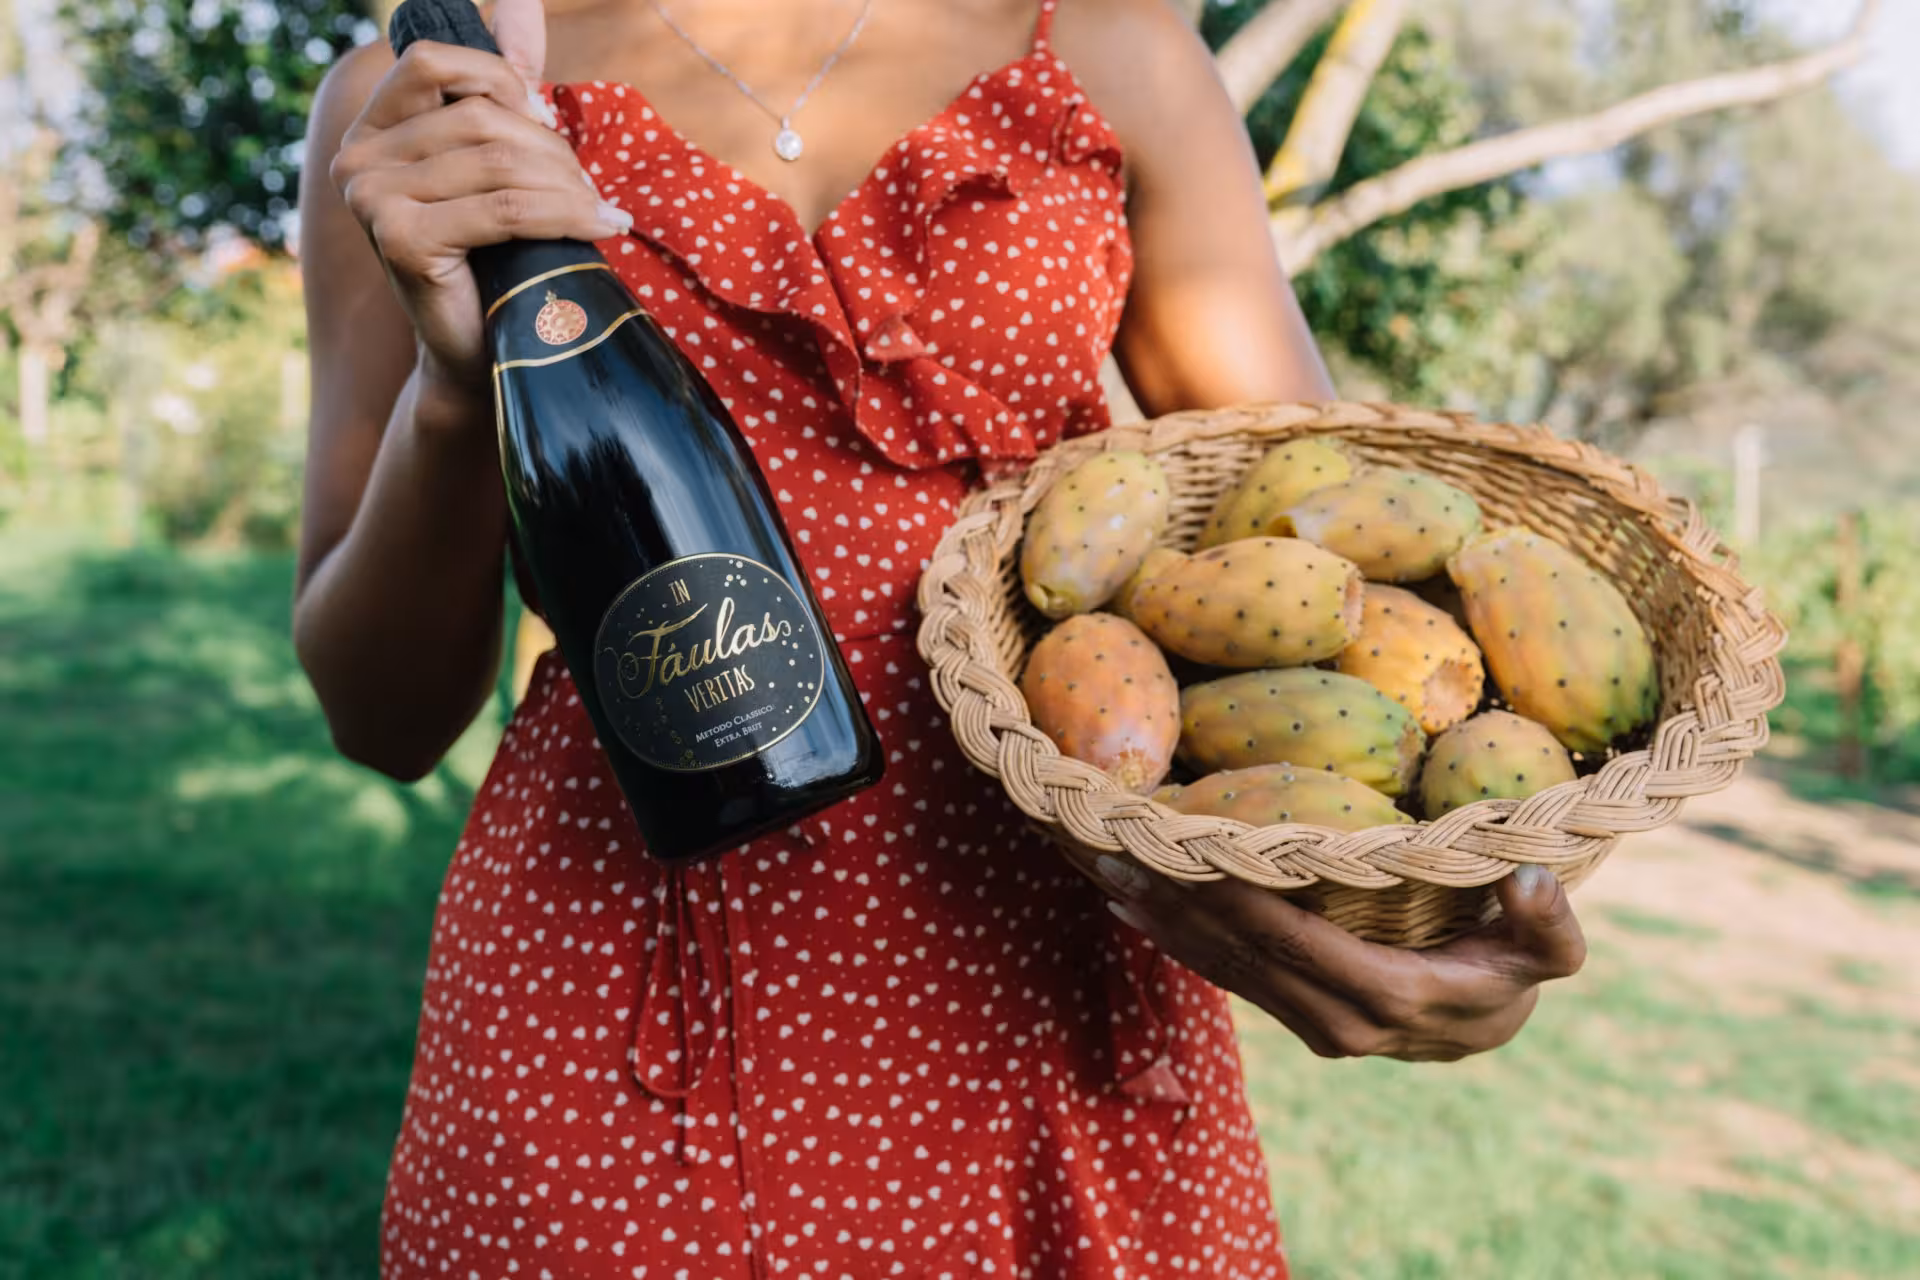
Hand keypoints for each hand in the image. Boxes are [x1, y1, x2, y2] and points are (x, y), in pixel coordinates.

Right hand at [328, 0, 628, 391]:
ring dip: (565, 185)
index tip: (547, 130)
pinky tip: (602, 227)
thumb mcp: (499, 161)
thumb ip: (503, 83)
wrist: (483, 354)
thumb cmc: (495, 259)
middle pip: (479, 117)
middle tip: (590, 190)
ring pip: (498, 160)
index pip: (436, 63)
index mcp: (373, 130)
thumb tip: (523, 0)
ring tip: (597, 213)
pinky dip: (565, 214)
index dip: (504, 84)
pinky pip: (505, 208)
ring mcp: (370, 199)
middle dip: (551, 150)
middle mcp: (356, 159)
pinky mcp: (399, 240)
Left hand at [1091, 857, 1586, 1061]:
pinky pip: (1226, 976)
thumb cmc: (1518, 967)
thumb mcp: (1550, 950)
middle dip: (1173, 901)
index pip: (1292, 938)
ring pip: (1222, 969)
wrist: (1492, 1024)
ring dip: (1160, 920)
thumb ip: (1548, 922)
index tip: (1177, 851)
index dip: (1230, 896)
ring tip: (1101, 870)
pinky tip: (1131, 907)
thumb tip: (1528, 877)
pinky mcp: (1292, 1015)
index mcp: (1390, 995)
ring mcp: (1309, 1024)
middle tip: (1110, 847)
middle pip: (1240, 953)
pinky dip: (1177, 940)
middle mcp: (1338, 1021)